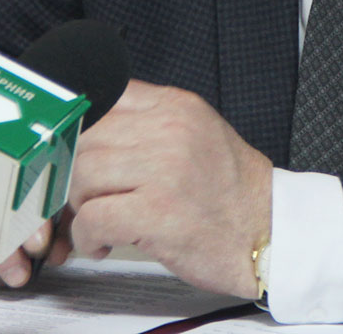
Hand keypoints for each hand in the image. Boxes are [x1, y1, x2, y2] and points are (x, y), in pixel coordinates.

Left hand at [65, 79, 272, 297]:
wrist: (271, 234)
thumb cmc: (231, 194)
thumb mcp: (197, 135)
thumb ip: (149, 121)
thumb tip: (88, 128)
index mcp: (176, 106)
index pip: (102, 97)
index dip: (78, 130)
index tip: (70, 154)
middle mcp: (170, 129)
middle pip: (84, 141)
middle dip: (74, 178)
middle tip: (84, 202)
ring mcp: (165, 170)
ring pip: (81, 177)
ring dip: (80, 209)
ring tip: (99, 224)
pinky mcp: (158, 213)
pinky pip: (92, 218)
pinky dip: (88, 237)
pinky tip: (104, 244)